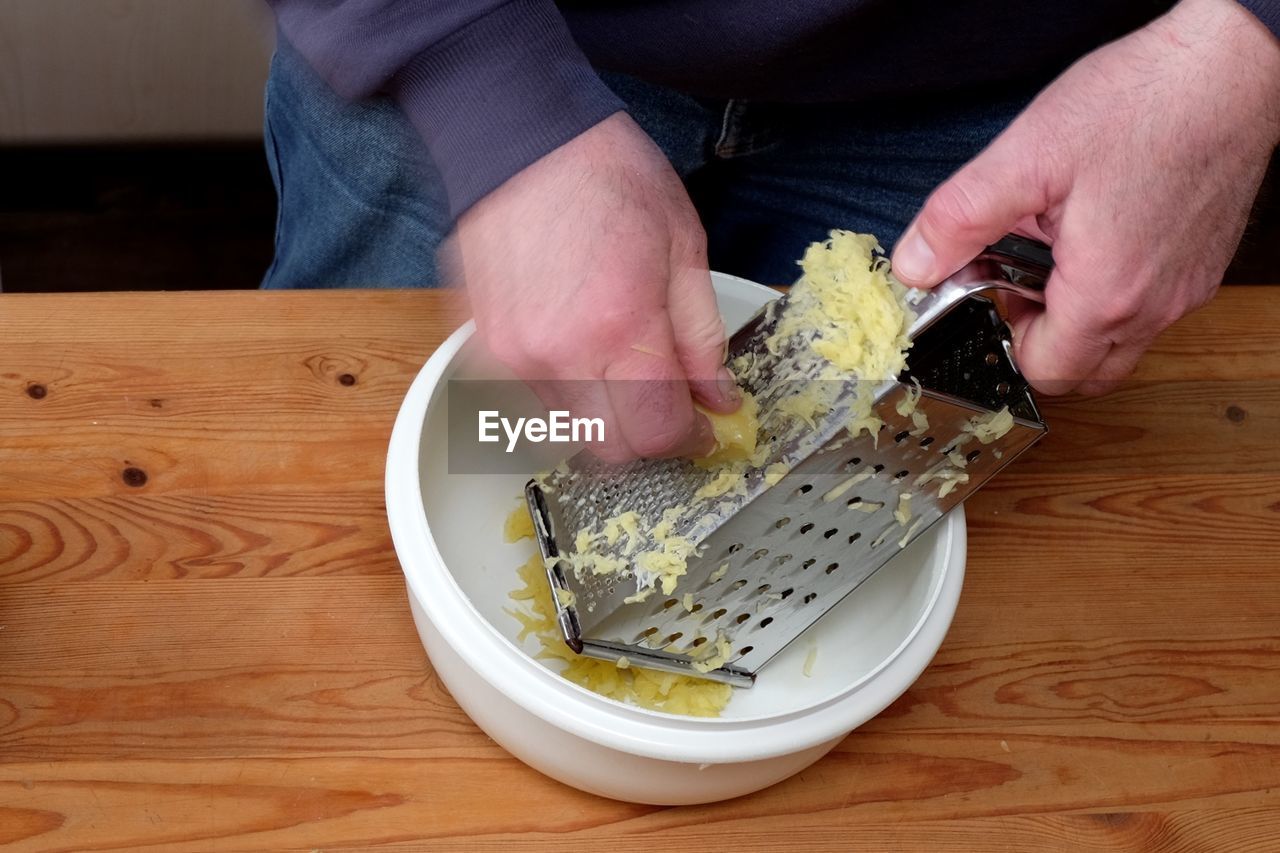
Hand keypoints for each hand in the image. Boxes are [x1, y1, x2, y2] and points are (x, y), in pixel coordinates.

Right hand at [450, 113, 739, 461]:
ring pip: (570, 426)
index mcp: (619, 329)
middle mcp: (558, 354)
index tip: (701, 426)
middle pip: (609, 447)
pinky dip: (564, 386)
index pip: (656, 433)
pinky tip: (578, 339)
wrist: (520, 136)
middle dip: (645, 433)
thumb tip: (717, 398)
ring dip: (603, 410)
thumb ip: (702, 337)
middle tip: (666, 400)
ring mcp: (513, 354)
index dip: (687, 439)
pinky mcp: (485, 346)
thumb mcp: (685, 248)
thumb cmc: (607, 175)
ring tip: (617, 357)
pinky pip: (532, 395)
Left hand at [892, 0, 1279, 394]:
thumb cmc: (1142, 102)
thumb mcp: (1025, 158)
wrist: (1232, 65)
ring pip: (1121, 345)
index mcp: (1106, 294)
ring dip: (1078, 321)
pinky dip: (1115, 295)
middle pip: (1086, 375)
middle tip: (1021, 284)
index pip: (1045, 373)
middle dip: (1042, 346)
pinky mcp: (1201, 265)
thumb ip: (959, 220)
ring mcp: (1185, 288)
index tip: (994, 292)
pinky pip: (1150, 308)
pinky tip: (1096, 233)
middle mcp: (1155, 305)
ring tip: (1056, 253)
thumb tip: (914, 266)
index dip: (1006, 341)